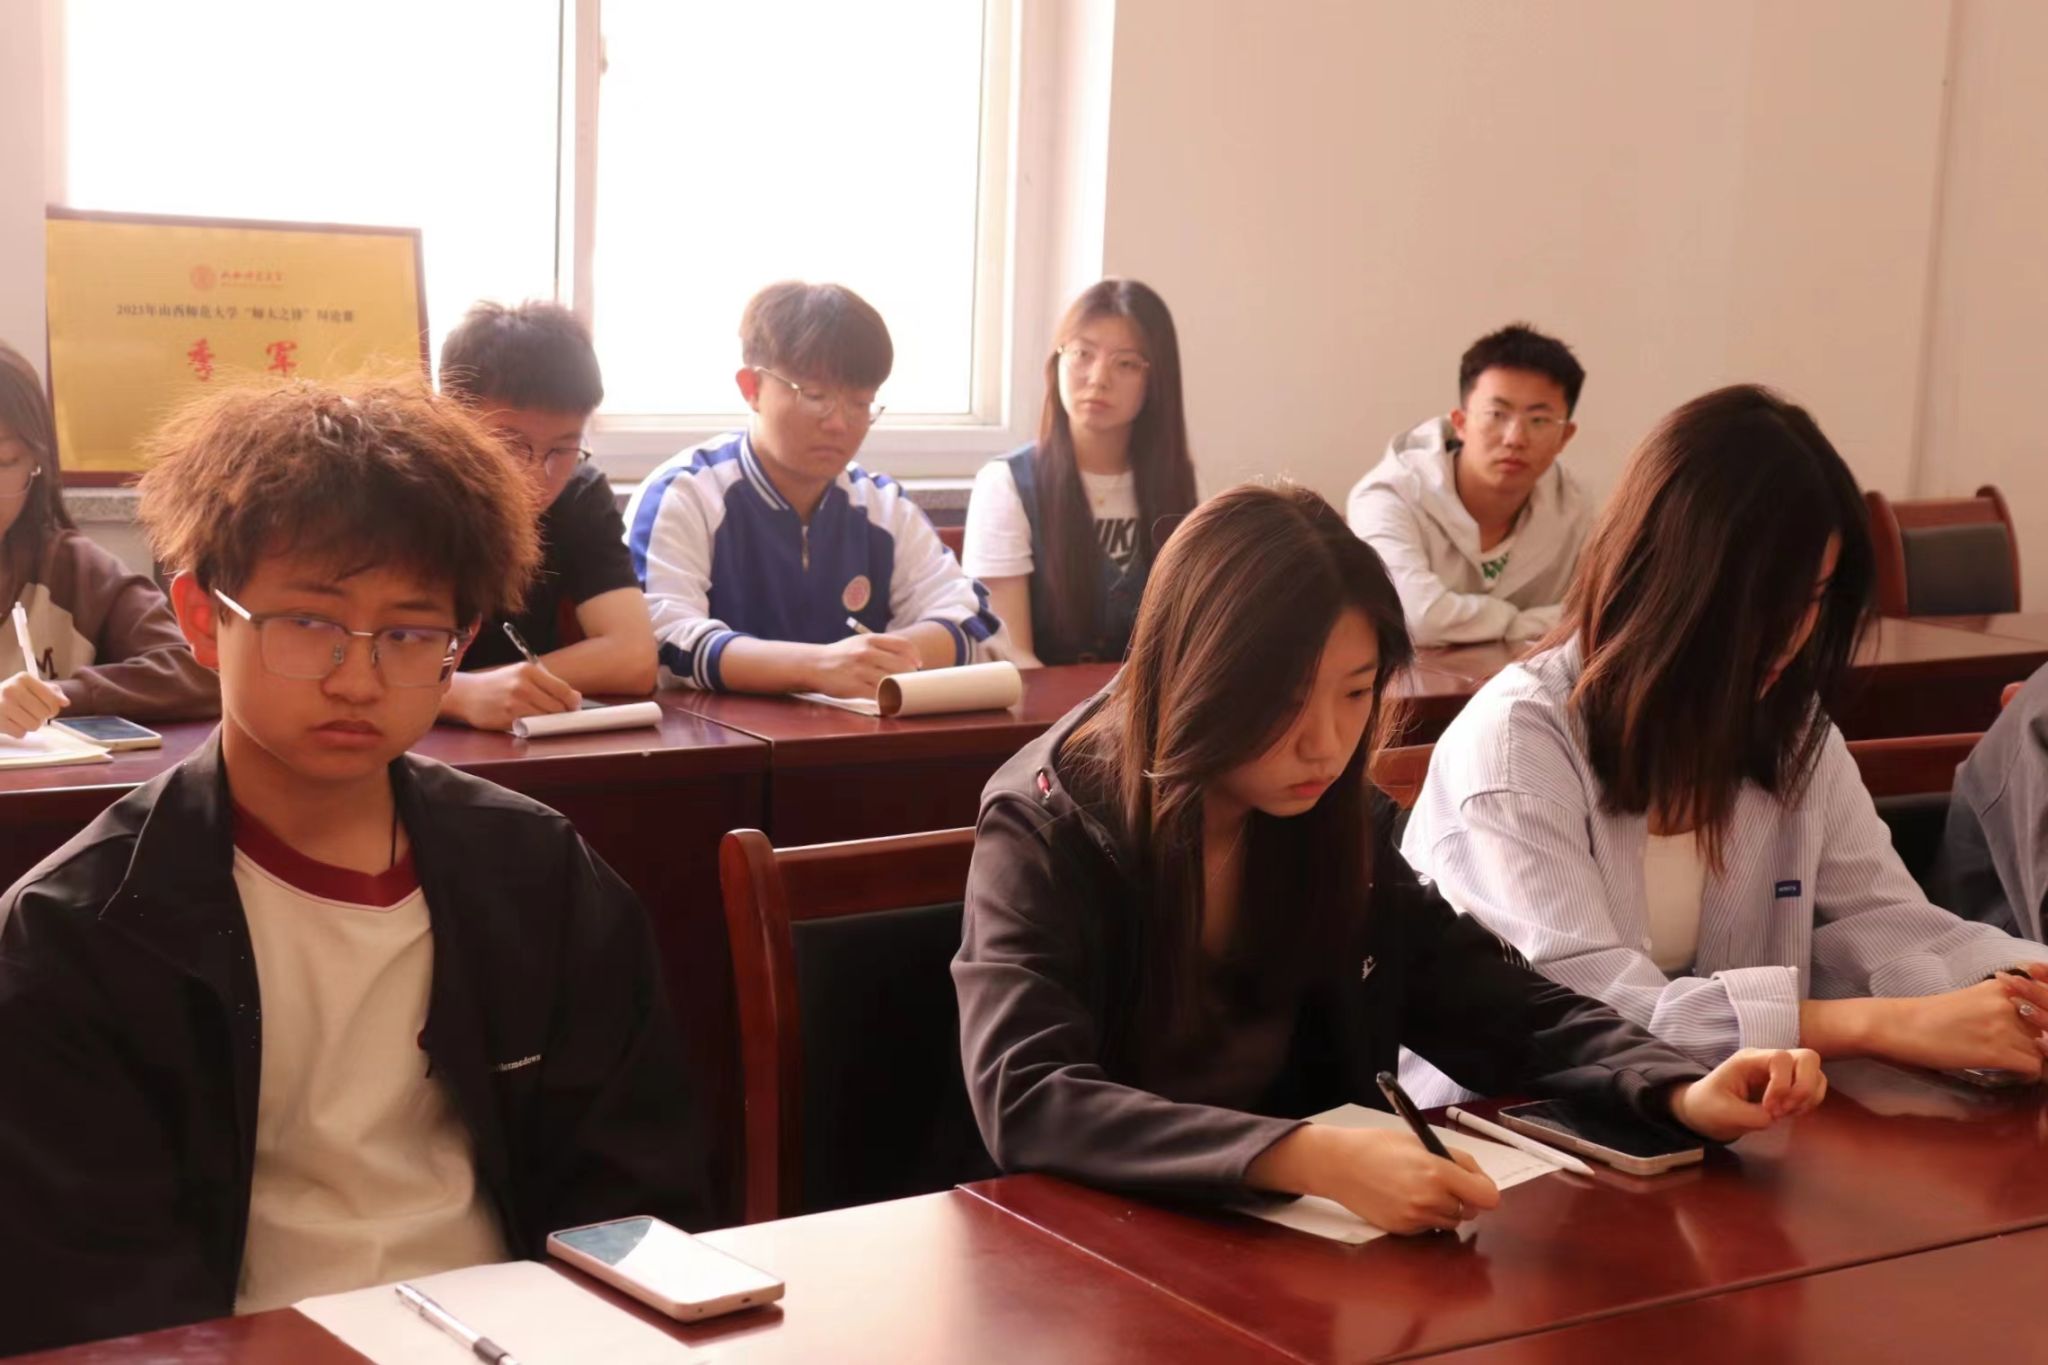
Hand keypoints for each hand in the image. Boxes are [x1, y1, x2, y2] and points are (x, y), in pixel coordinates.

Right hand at [0, 670, 67, 736]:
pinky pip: (21, 733)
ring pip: (34, 725)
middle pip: (44, 714)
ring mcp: (2, 705)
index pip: (52, 699)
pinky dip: (18, 731)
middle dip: (41, 717)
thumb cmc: (12, 695)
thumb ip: (51, 693)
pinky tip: (10, 722)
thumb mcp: (30, 688)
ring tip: (20, 717)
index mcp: (23, 678)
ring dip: (30, 725)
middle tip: (30, 713)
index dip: (53, 708)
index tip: (46, 707)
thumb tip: (65, 702)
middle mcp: (11, 689)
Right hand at [444, 662, 580, 731]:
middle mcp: (523, 685)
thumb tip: (575, 697)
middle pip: (558, 706)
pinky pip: (533, 726)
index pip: (563, 689)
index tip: (574, 708)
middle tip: (559, 717)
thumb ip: (546, 684)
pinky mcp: (508, 718)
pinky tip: (529, 723)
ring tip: (543, 720)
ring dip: (550, 722)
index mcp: (529, 670)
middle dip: (562, 714)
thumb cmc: (497, 685)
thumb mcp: (520, 675)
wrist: (466, 694)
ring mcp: (515, 702)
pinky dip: (535, 727)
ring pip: (547, 718)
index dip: (572, 702)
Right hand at [806, 634, 922, 698]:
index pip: (903, 645)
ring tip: (900, 691)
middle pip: (901, 665)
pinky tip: (889, 701)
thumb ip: (880, 647)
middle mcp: (866, 653)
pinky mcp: (854, 687)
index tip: (918, 665)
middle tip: (910, 682)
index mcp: (870, 639)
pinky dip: (887, 699)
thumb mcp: (859, 643)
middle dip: (910, 675)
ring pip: (891, 681)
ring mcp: (860, 670)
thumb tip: (907, 658)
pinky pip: (878, 695)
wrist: (814, 665)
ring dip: (899, 688)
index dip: (914, 656)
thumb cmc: (841, 655)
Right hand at [1247, 1124, 1500, 1235]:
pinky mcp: (1403, 1230)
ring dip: (1445, 1209)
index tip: (1476, 1184)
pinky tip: (1405, 1199)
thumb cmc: (1378, 1146)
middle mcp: (1430, 1199)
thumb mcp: (1422, 1142)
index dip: (1484, 1190)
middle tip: (1442, 1181)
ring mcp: (1416, 1218)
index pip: (1487, 1196)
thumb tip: (1479, 1181)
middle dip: (1462, 1198)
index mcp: (1438, 1172)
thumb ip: (1456, 1161)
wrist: (1339, 1164)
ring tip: (1421, 1189)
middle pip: (1471, 1211)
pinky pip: (1429, 1227)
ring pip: (1451, 1221)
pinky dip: (1425, 1216)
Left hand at [1666, 1047, 1826, 1140]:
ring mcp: (1782, 1072)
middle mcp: (1768, 1061)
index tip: (1769, 1108)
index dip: (1782, 1085)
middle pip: (1808, 1057)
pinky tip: (1791, 1113)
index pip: (1781, 1058)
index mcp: (1748, 1060)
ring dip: (1808, 1097)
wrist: (1704, 1111)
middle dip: (1804, 1087)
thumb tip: (1776, 1117)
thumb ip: (1752, 1116)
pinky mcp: (1790, 1085)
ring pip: (1816, 1073)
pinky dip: (1809, 1102)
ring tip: (1786, 1113)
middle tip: (1785, 1110)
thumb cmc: (1708, 1106)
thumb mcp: (1723, 1113)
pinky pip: (1814, 1087)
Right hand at [1873, 979, 2047, 1078]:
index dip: (2040, 1019)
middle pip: (2045, 1026)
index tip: (2032, 1034)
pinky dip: (2028, 1074)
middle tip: (2023, 1051)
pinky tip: (2013, 1074)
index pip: (2043, 1001)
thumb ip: (1998, 1005)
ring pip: (2043, 1048)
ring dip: (2034, 1058)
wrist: (1899, 1026)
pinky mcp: (1998, 1051)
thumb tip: (2022, 1024)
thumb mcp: (1969, 999)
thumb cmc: (1926, 1016)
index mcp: (2001, 987)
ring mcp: (2005, 1026)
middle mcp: (2009, 1002)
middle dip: (2040, 1041)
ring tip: (2017, 1065)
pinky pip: (2035, 1067)